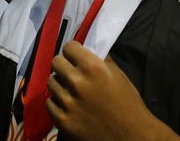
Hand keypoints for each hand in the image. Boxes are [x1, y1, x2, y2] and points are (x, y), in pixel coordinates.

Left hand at [46, 41, 179, 140]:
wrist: (130, 135)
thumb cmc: (128, 103)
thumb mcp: (118, 75)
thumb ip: (101, 60)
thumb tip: (87, 51)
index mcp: (92, 67)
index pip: (68, 47)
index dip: (73, 51)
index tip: (76, 56)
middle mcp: (76, 82)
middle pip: (56, 62)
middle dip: (64, 65)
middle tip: (72, 72)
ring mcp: (67, 102)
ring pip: (51, 82)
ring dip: (60, 84)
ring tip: (71, 90)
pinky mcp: (62, 120)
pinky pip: (49, 103)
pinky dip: (57, 102)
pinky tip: (68, 104)